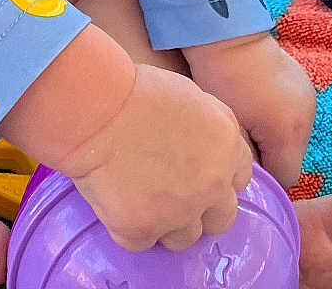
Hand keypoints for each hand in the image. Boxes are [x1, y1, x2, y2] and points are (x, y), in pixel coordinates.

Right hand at [54, 64, 253, 251]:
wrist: (92, 106)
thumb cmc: (131, 89)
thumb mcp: (187, 94)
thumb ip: (208, 128)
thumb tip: (206, 148)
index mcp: (226, 145)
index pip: (239, 178)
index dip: (215, 176)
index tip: (193, 170)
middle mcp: (213, 184)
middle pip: (220, 218)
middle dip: (198, 209)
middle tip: (167, 189)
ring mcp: (180, 211)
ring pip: (184, 238)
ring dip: (165, 222)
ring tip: (135, 193)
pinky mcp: (142, 228)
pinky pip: (141, 241)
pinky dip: (127, 225)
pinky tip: (113, 198)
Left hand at [184, 32, 316, 187]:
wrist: (227, 32)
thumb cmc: (220, 78)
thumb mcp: (230, 126)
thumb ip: (245, 158)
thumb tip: (250, 173)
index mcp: (288, 133)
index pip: (286, 178)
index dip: (264, 177)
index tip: (243, 162)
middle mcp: (307, 119)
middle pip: (292, 157)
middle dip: (269, 154)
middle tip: (242, 135)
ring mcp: (309, 100)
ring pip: (294, 136)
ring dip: (275, 135)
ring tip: (249, 114)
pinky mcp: (306, 85)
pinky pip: (295, 115)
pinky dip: (280, 116)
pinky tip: (259, 101)